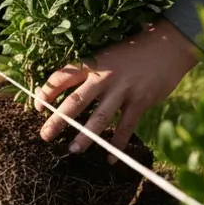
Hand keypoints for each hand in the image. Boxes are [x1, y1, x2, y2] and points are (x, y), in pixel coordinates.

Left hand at [32, 18, 199, 160]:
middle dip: (59, 120)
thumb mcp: (106, 55)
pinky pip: (126, 126)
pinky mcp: (140, 101)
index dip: (46, 92)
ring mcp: (123, 90)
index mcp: (92, 63)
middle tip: (45, 136)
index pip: (62, 77)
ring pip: (100, 117)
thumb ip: (88, 72)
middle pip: (76, 101)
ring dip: (86, 136)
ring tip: (73, 150)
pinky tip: (110, 158)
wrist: (167, 46)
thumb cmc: (132, 52)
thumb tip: (65, 92)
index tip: (36, 107)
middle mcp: (104, 77)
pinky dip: (118, 143)